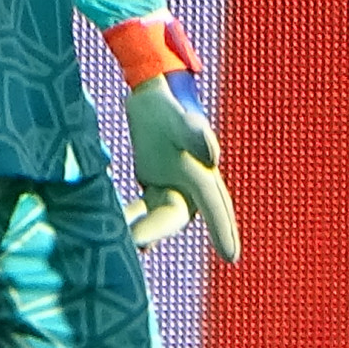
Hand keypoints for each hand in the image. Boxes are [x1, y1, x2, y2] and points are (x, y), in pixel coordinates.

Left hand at [113, 19, 239, 257]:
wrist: (150, 90)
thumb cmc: (167, 104)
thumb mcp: (179, 118)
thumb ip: (195, 134)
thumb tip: (213, 155)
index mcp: (203, 174)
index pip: (217, 207)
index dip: (224, 231)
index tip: (232, 257)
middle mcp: (191, 185)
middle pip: (176, 217)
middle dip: (157, 231)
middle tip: (135, 243)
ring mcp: (171, 186)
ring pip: (159, 218)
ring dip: (142, 230)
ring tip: (123, 242)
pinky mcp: (153, 183)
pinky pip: (144, 209)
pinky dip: (132, 219)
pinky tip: (116, 230)